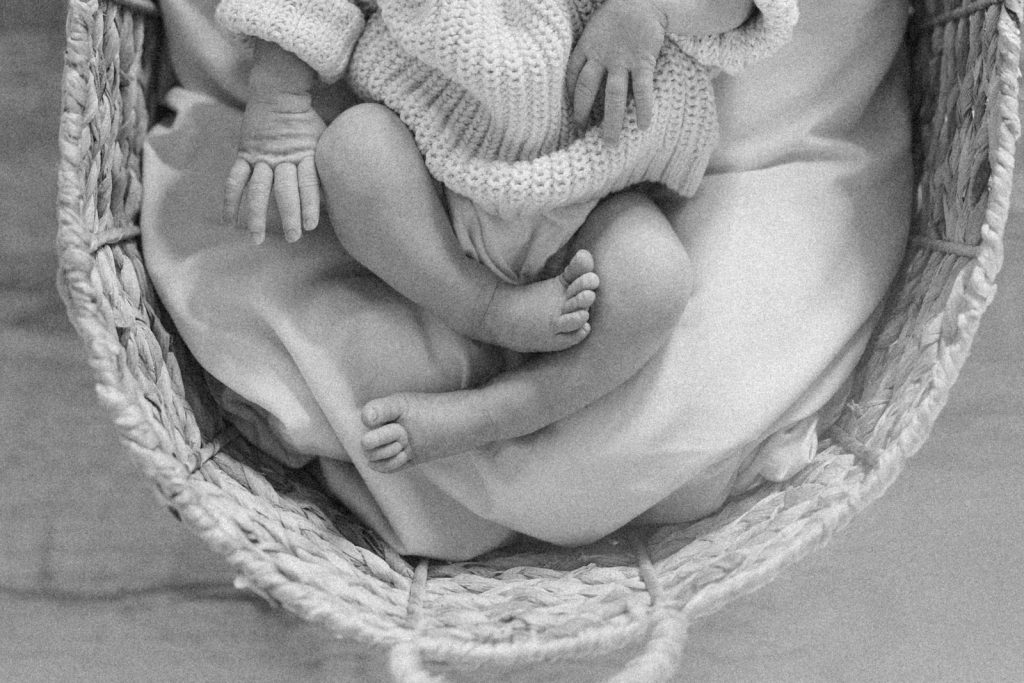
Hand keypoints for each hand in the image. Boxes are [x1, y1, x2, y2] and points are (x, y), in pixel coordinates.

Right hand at [224, 93, 325, 243]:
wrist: (278, 92)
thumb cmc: (307, 121)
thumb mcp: (323, 140)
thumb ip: (325, 164)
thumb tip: (337, 194)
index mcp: (305, 154)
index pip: (307, 182)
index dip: (309, 204)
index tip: (311, 226)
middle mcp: (282, 157)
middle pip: (284, 189)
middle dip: (288, 214)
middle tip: (293, 238)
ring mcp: (261, 156)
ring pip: (258, 189)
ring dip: (256, 215)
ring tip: (257, 239)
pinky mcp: (245, 153)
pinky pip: (235, 179)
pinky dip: (230, 200)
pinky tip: (230, 222)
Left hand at [567, 0, 665, 144]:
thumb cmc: (618, 15)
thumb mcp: (596, 30)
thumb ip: (591, 52)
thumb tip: (586, 77)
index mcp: (586, 47)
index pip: (572, 75)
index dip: (570, 96)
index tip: (573, 113)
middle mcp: (601, 57)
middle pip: (587, 90)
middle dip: (583, 113)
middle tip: (583, 134)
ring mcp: (621, 60)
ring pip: (613, 95)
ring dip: (612, 121)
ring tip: (611, 142)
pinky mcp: (642, 61)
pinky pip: (642, 89)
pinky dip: (643, 107)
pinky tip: (643, 125)